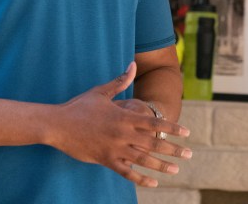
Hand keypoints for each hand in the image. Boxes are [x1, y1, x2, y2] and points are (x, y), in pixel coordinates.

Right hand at [47, 62, 191, 187]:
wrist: (57, 124)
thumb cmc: (79, 106)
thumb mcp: (101, 92)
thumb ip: (120, 81)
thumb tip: (133, 65)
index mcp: (124, 117)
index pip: (154, 123)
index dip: (172, 128)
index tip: (187, 133)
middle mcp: (122, 134)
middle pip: (154, 143)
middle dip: (173, 149)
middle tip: (189, 154)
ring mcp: (114, 149)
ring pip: (143, 160)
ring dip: (161, 165)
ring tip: (176, 169)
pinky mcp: (105, 160)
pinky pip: (126, 172)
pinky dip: (140, 178)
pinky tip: (153, 183)